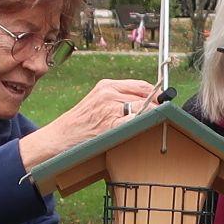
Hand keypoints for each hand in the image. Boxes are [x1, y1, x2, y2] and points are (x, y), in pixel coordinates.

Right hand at [19, 78, 158, 168]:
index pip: (141, 85)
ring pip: (144, 110)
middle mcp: (108, 93)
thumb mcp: (97, 103)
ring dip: (153, 119)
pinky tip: (145, 132)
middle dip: (157, 108)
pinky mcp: (110, 125)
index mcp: (106, 85)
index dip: (155, 95)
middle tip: (163, 118)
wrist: (59, 138)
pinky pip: (136, 123)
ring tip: (156, 126)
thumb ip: (118, 99)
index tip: (162, 103)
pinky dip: (144, 127)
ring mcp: (110, 108)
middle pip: (146, 97)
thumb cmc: (79, 124)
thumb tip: (147, 103)